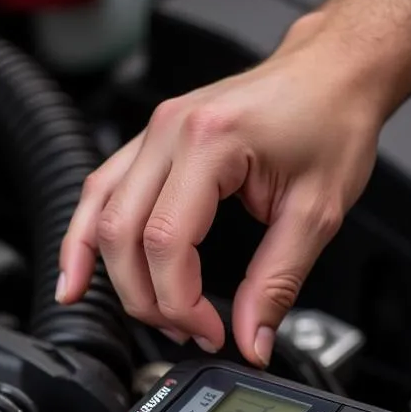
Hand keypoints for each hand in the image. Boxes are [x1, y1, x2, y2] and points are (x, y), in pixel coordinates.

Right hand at [56, 16, 384, 363]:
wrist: (333, 71)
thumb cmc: (329, 120)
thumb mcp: (316, 214)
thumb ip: (276, 284)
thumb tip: (251, 340)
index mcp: (210, 142)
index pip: (166, 243)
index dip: (180, 303)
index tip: (210, 332)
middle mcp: (169, 132)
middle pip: (122, 238)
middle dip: (148, 300)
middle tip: (188, 330)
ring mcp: (152, 134)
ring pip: (100, 219)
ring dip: (112, 279)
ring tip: (143, 316)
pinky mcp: (149, 144)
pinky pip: (99, 195)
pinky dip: (84, 240)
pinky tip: (77, 277)